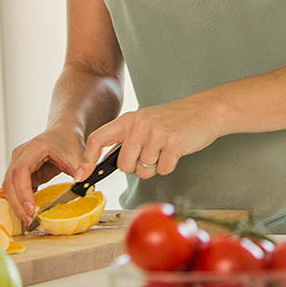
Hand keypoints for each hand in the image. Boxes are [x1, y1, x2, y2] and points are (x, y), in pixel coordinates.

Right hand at [3, 125, 85, 223]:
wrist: (63, 131)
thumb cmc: (68, 140)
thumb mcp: (77, 155)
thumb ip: (80, 169)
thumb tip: (81, 184)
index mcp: (33, 148)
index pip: (20, 172)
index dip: (23, 192)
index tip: (31, 209)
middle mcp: (20, 155)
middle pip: (10, 182)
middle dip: (18, 204)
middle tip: (30, 222)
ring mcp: (18, 163)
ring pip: (9, 187)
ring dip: (17, 205)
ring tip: (30, 221)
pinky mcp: (21, 173)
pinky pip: (15, 189)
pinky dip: (20, 202)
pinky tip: (29, 214)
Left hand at [77, 99, 221, 181]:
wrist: (203, 111)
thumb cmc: (174, 121)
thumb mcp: (145, 122)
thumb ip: (127, 138)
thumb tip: (106, 163)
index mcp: (128, 120)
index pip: (97, 138)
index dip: (87, 159)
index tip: (82, 175)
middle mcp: (138, 125)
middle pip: (124, 165)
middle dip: (137, 167)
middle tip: (151, 154)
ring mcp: (155, 133)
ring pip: (144, 170)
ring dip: (155, 166)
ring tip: (165, 149)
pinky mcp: (172, 142)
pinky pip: (163, 169)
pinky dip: (169, 165)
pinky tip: (175, 150)